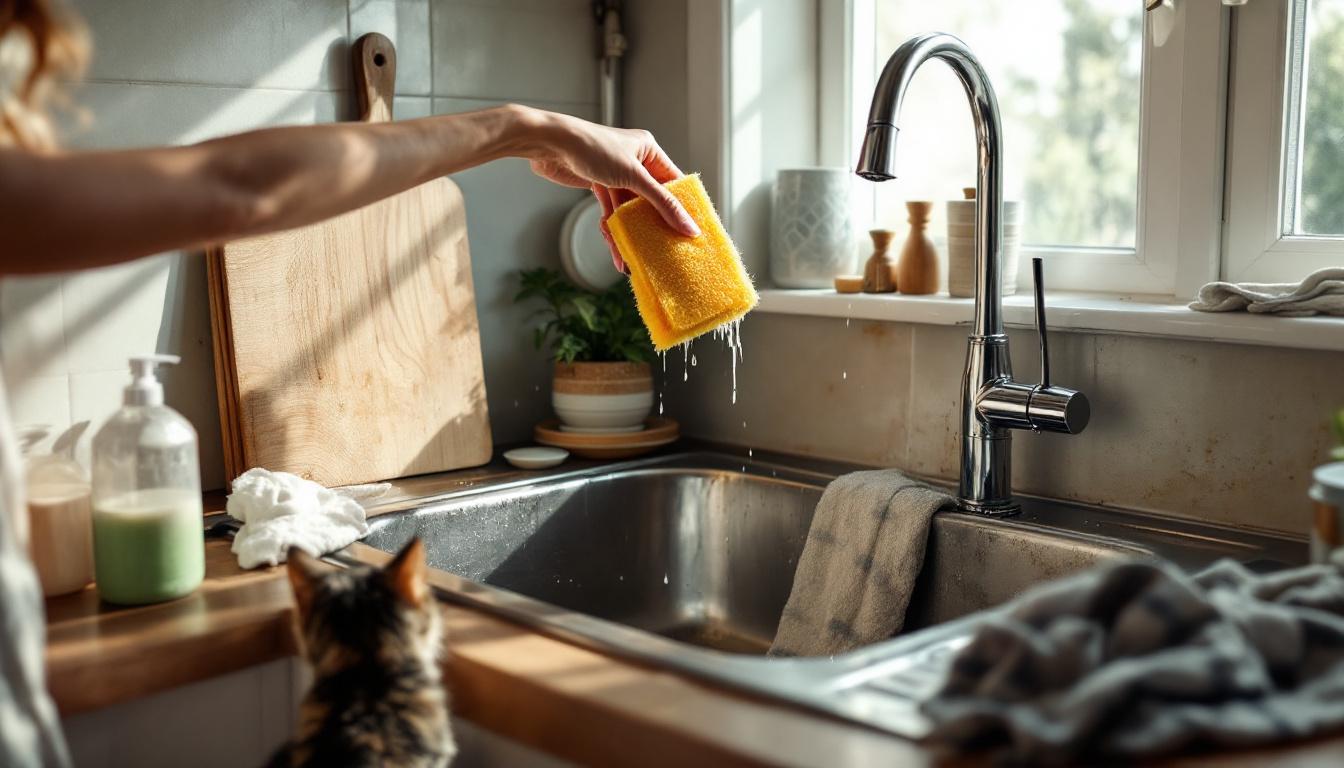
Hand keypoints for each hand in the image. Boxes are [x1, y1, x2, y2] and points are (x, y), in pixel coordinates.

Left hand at [520, 108, 699, 272]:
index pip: (673, 183)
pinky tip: (615, 250)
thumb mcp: (633, 176)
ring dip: (629, 234)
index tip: (689, 232)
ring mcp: (616, 175)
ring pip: (629, 210)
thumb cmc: (593, 148)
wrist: (550, 145)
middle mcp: (634, 162)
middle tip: (663, 250)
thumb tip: (689, 226)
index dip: (681, 207)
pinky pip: (611, 213)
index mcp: (648, 151)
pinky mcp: (598, 186)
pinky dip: (612, 230)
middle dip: (652, 226)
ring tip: (633, 260)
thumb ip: (662, 203)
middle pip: (651, 200)